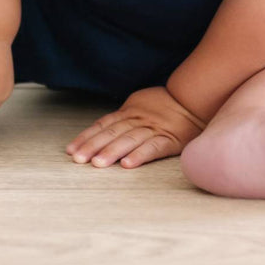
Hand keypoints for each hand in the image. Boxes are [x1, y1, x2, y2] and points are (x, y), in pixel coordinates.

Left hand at [65, 85, 207, 168]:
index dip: (86, 136)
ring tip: (97, 164)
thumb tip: (103, 129)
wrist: (193, 100)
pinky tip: (127, 165)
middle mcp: (138, 119)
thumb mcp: (140, 104)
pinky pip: (152, 147)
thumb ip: (123, 117)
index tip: (71, 150)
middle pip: (111, 132)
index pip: (103, 124)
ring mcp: (153, 129)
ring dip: (111, 152)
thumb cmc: (164, 105)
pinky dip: (139, 155)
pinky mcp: (169, 140)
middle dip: (93, 146)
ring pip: (128, 140)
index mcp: (129, 111)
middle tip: (78, 159)